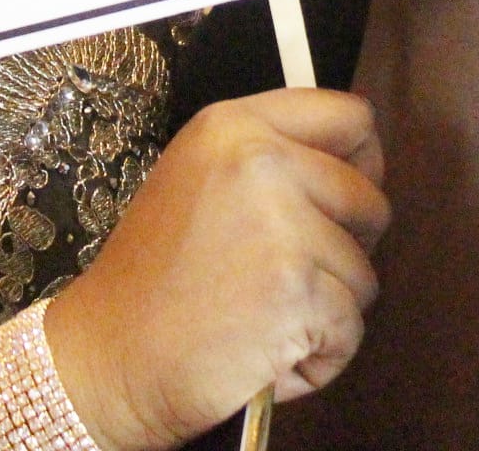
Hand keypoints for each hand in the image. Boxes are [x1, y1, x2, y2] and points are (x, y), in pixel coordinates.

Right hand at [46, 88, 389, 450]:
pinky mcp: (298, 290)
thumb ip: (270, 161)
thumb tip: (357, 170)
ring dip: (326, 310)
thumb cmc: (154, 285)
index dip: (359, 165)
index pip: (351, 119)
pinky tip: (263, 352)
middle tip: (280, 278)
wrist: (109, 359)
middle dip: (344, 249)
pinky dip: (319, 356)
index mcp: (233, 127)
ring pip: (364, 271)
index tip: (337, 203)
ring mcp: (282, 224)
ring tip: (259, 317)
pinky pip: (351, 328)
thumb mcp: (199, 183)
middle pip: (369, 199)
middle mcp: (261, 161)